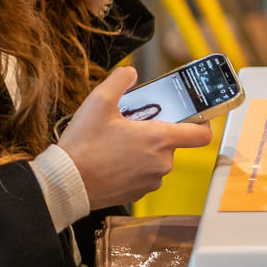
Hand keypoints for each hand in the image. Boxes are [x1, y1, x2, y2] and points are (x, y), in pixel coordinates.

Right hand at [58, 68, 212, 209]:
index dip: (202, 122)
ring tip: (117, 144)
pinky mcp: (139, 193)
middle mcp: (161, 162)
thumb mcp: (98, 102)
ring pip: (157, 159)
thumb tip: (130, 73)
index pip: (201, 134)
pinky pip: (145, 175)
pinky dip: (134, 167)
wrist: (64, 183)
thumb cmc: (82, 146)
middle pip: (172, 143)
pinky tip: (113, 160)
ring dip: (144, 151)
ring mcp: (151, 180)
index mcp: (159, 139)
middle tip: (133, 125)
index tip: (195, 115)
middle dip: (156, 133)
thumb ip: (119, 80)